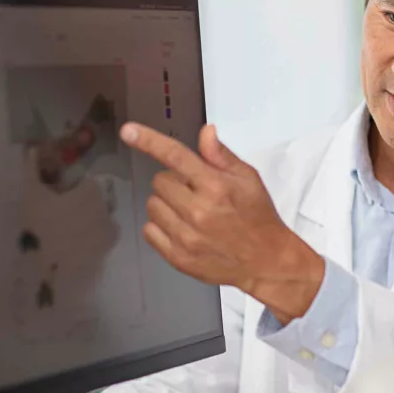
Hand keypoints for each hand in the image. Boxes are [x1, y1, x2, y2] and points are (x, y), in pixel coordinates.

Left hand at [121, 122, 324, 322]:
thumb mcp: (248, 179)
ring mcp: (185, 236)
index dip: (149, 141)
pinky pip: (149, 230)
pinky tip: (182, 228)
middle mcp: (197, 210)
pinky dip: (161, 226)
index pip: (175, 156)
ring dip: (167, 204)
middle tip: (197, 192)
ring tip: (191, 212)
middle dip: (175, 182)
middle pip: (160, 181)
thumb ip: (221, 156)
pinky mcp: (177, 257)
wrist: (265, 261)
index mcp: (215, 186)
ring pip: (152, 205)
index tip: (129, 132)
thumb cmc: (257, 216)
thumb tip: (205, 132)